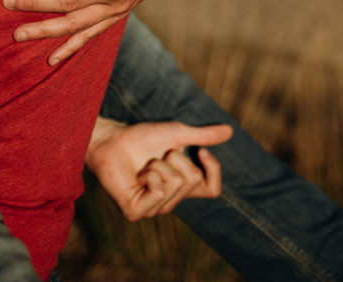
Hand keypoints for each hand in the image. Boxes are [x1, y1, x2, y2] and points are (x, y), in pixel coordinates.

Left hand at [3, 0, 211, 64]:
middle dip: (35, 2)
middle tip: (7, 0)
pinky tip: (51, 58)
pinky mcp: (116, 16)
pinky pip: (91, 36)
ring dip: (45, 30)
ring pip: (75, 24)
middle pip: (68, 1)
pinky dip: (71, 48)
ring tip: (18, 33)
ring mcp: (114, 7)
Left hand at [85, 117, 232, 220]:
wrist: (112, 138)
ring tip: (145, 164)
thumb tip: (230, 131)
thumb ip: (203, 136)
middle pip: (192, 179)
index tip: (202, 150)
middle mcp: (170, 201)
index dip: (213, 170)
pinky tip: (139, 175)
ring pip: (175, 183)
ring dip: (159, 164)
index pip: (212, 189)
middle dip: (175, 158)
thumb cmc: (143, 137)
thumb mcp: (178, 134)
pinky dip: (150, 174)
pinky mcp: (136, 212)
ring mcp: (153, 209)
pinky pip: (158, 191)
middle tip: (158, 155)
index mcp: (183, 186)